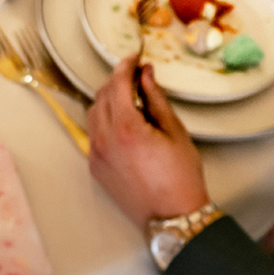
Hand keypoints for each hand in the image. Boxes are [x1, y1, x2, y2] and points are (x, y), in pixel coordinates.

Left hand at [87, 56, 208, 230]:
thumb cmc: (180, 177)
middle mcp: (103, 139)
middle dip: (117, 82)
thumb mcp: (175, 131)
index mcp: (125, 128)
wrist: (172, 217)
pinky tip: (122, 121)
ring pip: (93, 113)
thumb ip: (156, 99)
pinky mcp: (94, 166)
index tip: (134, 57)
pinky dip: (104, 120)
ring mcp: (95, 154)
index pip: (117, 84)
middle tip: (136, 76)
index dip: (125, 66)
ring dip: (108, 100)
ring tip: (130, 98)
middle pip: (102, 96)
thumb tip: (146, 75)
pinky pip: (93, 133)